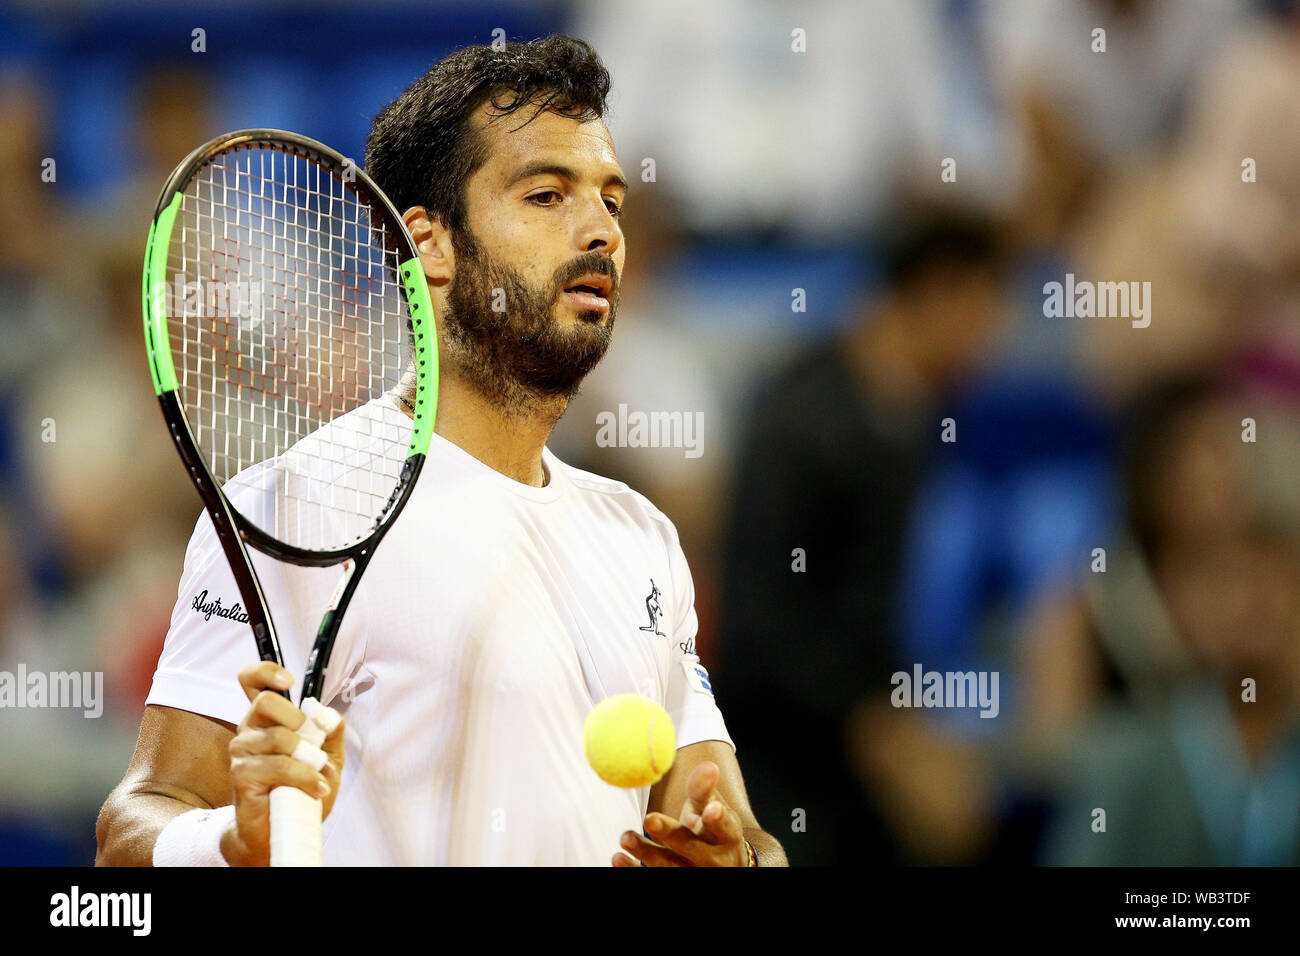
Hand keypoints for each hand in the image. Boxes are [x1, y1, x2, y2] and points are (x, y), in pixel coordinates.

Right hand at [220, 662, 344, 865]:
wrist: (280, 831)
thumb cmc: (300, 788)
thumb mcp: (326, 755)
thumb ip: (329, 729)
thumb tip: (326, 713)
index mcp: (266, 718)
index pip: (252, 680)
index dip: (267, 672)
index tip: (289, 682)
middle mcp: (248, 729)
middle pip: (267, 702)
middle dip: (299, 722)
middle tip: (312, 747)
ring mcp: (240, 752)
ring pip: (280, 737)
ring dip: (310, 759)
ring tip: (319, 775)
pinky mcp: (241, 776)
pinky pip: (280, 766)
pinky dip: (305, 778)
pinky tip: (317, 789)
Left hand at [613, 761, 748, 866]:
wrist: (723, 865)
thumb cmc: (713, 829)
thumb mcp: (714, 807)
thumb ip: (704, 790)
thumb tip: (708, 766)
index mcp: (725, 835)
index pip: (722, 826)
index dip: (716, 818)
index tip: (709, 809)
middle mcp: (711, 858)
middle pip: (690, 847)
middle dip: (670, 834)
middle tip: (650, 819)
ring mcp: (691, 872)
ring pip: (668, 865)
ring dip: (646, 853)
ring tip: (625, 838)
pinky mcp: (674, 880)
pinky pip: (653, 878)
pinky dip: (634, 869)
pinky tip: (618, 857)